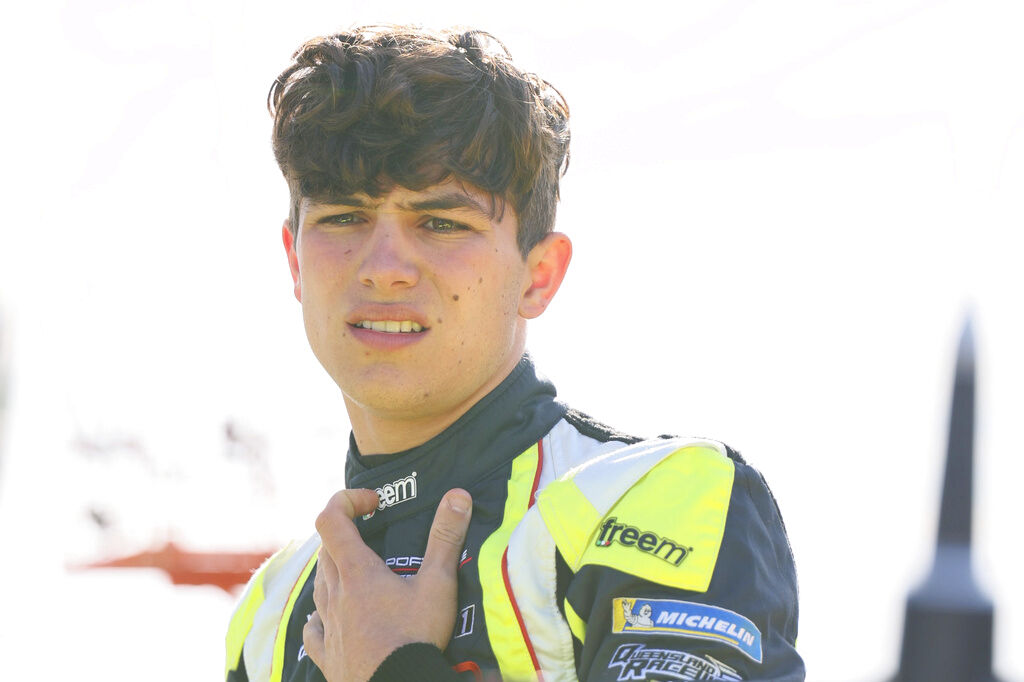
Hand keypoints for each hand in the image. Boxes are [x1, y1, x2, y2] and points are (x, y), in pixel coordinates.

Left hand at [302, 488, 472, 681]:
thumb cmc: (416, 638)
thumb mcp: (439, 584)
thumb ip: (446, 537)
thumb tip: (458, 495)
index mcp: (357, 573)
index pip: (332, 520)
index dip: (347, 501)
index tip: (375, 503)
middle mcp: (335, 595)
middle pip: (326, 550)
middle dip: (347, 534)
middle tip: (373, 534)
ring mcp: (328, 627)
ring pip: (319, 586)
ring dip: (333, 570)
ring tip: (357, 573)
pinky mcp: (328, 656)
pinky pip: (313, 631)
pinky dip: (319, 618)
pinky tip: (323, 620)